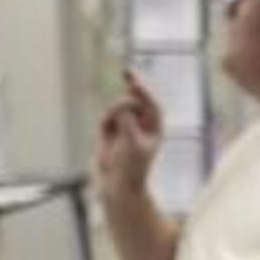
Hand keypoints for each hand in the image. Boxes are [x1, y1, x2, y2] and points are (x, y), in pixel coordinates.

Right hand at [96, 69, 163, 195]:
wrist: (116, 186)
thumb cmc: (131, 168)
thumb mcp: (131, 143)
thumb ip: (127, 122)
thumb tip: (123, 105)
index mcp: (155, 129)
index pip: (152, 105)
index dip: (144, 92)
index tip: (134, 81)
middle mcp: (142, 126)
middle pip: (135, 101)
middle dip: (129, 92)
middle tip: (126, 74)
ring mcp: (126, 128)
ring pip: (118, 108)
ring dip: (113, 111)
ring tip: (109, 123)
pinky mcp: (110, 132)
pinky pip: (106, 117)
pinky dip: (105, 119)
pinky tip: (104, 128)